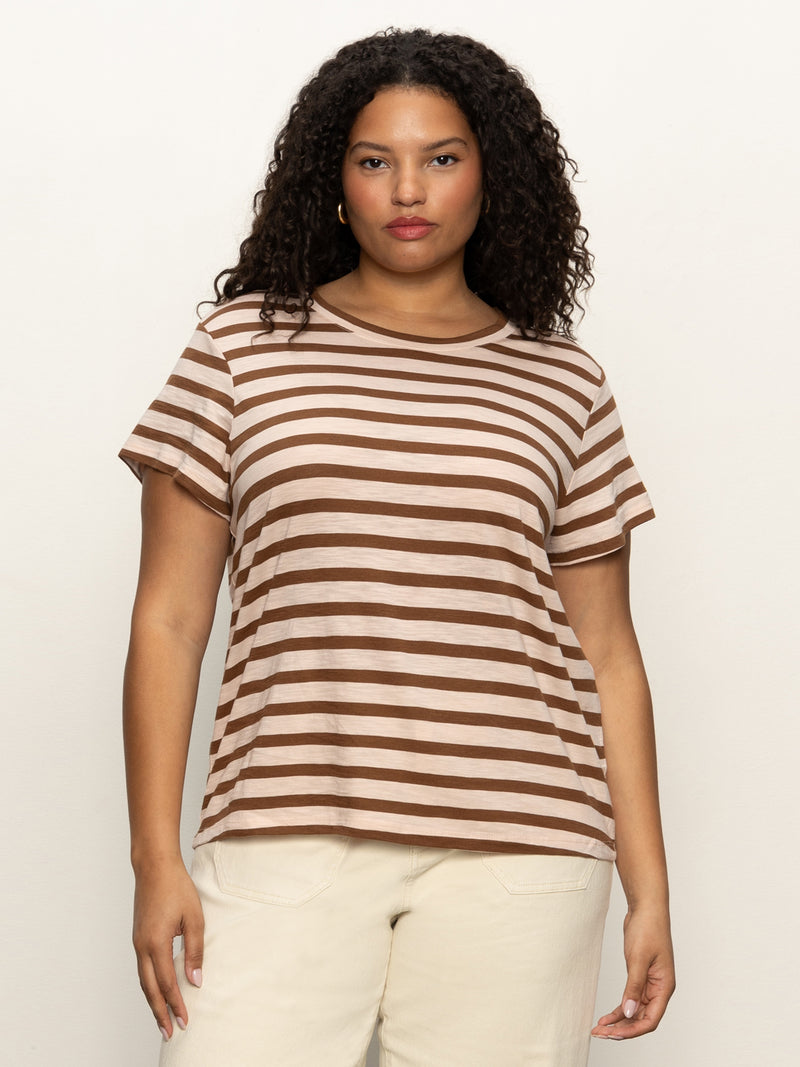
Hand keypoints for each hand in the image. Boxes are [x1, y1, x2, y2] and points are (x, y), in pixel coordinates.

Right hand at [132, 857, 204, 1040]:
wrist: (154, 867)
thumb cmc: (176, 888)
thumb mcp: (194, 918)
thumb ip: (194, 950)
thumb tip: (196, 979)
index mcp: (156, 943)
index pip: (167, 983)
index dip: (176, 1004)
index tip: (185, 1021)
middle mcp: (142, 947)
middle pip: (149, 989)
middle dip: (160, 1012)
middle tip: (170, 1033)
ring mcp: (137, 943)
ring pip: (143, 981)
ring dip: (152, 1002)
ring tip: (162, 1019)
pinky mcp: (138, 938)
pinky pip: (142, 969)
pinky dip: (149, 985)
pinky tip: (156, 991)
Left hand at [592, 906, 674, 1040]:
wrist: (646, 908)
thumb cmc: (648, 928)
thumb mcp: (638, 958)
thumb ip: (633, 986)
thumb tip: (628, 1012)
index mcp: (664, 987)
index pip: (651, 1019)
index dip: (633, 1030)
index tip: (614, 1034)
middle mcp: (658, 988)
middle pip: (642, 1018)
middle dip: (622, 1029)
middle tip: (601, 1034)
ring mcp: (649, 983)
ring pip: (634, 1011)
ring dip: (619, 1021)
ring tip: (599, 1029)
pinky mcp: (639, 976)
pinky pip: (630, 999)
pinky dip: (619, 1009)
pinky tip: (606, 1017)